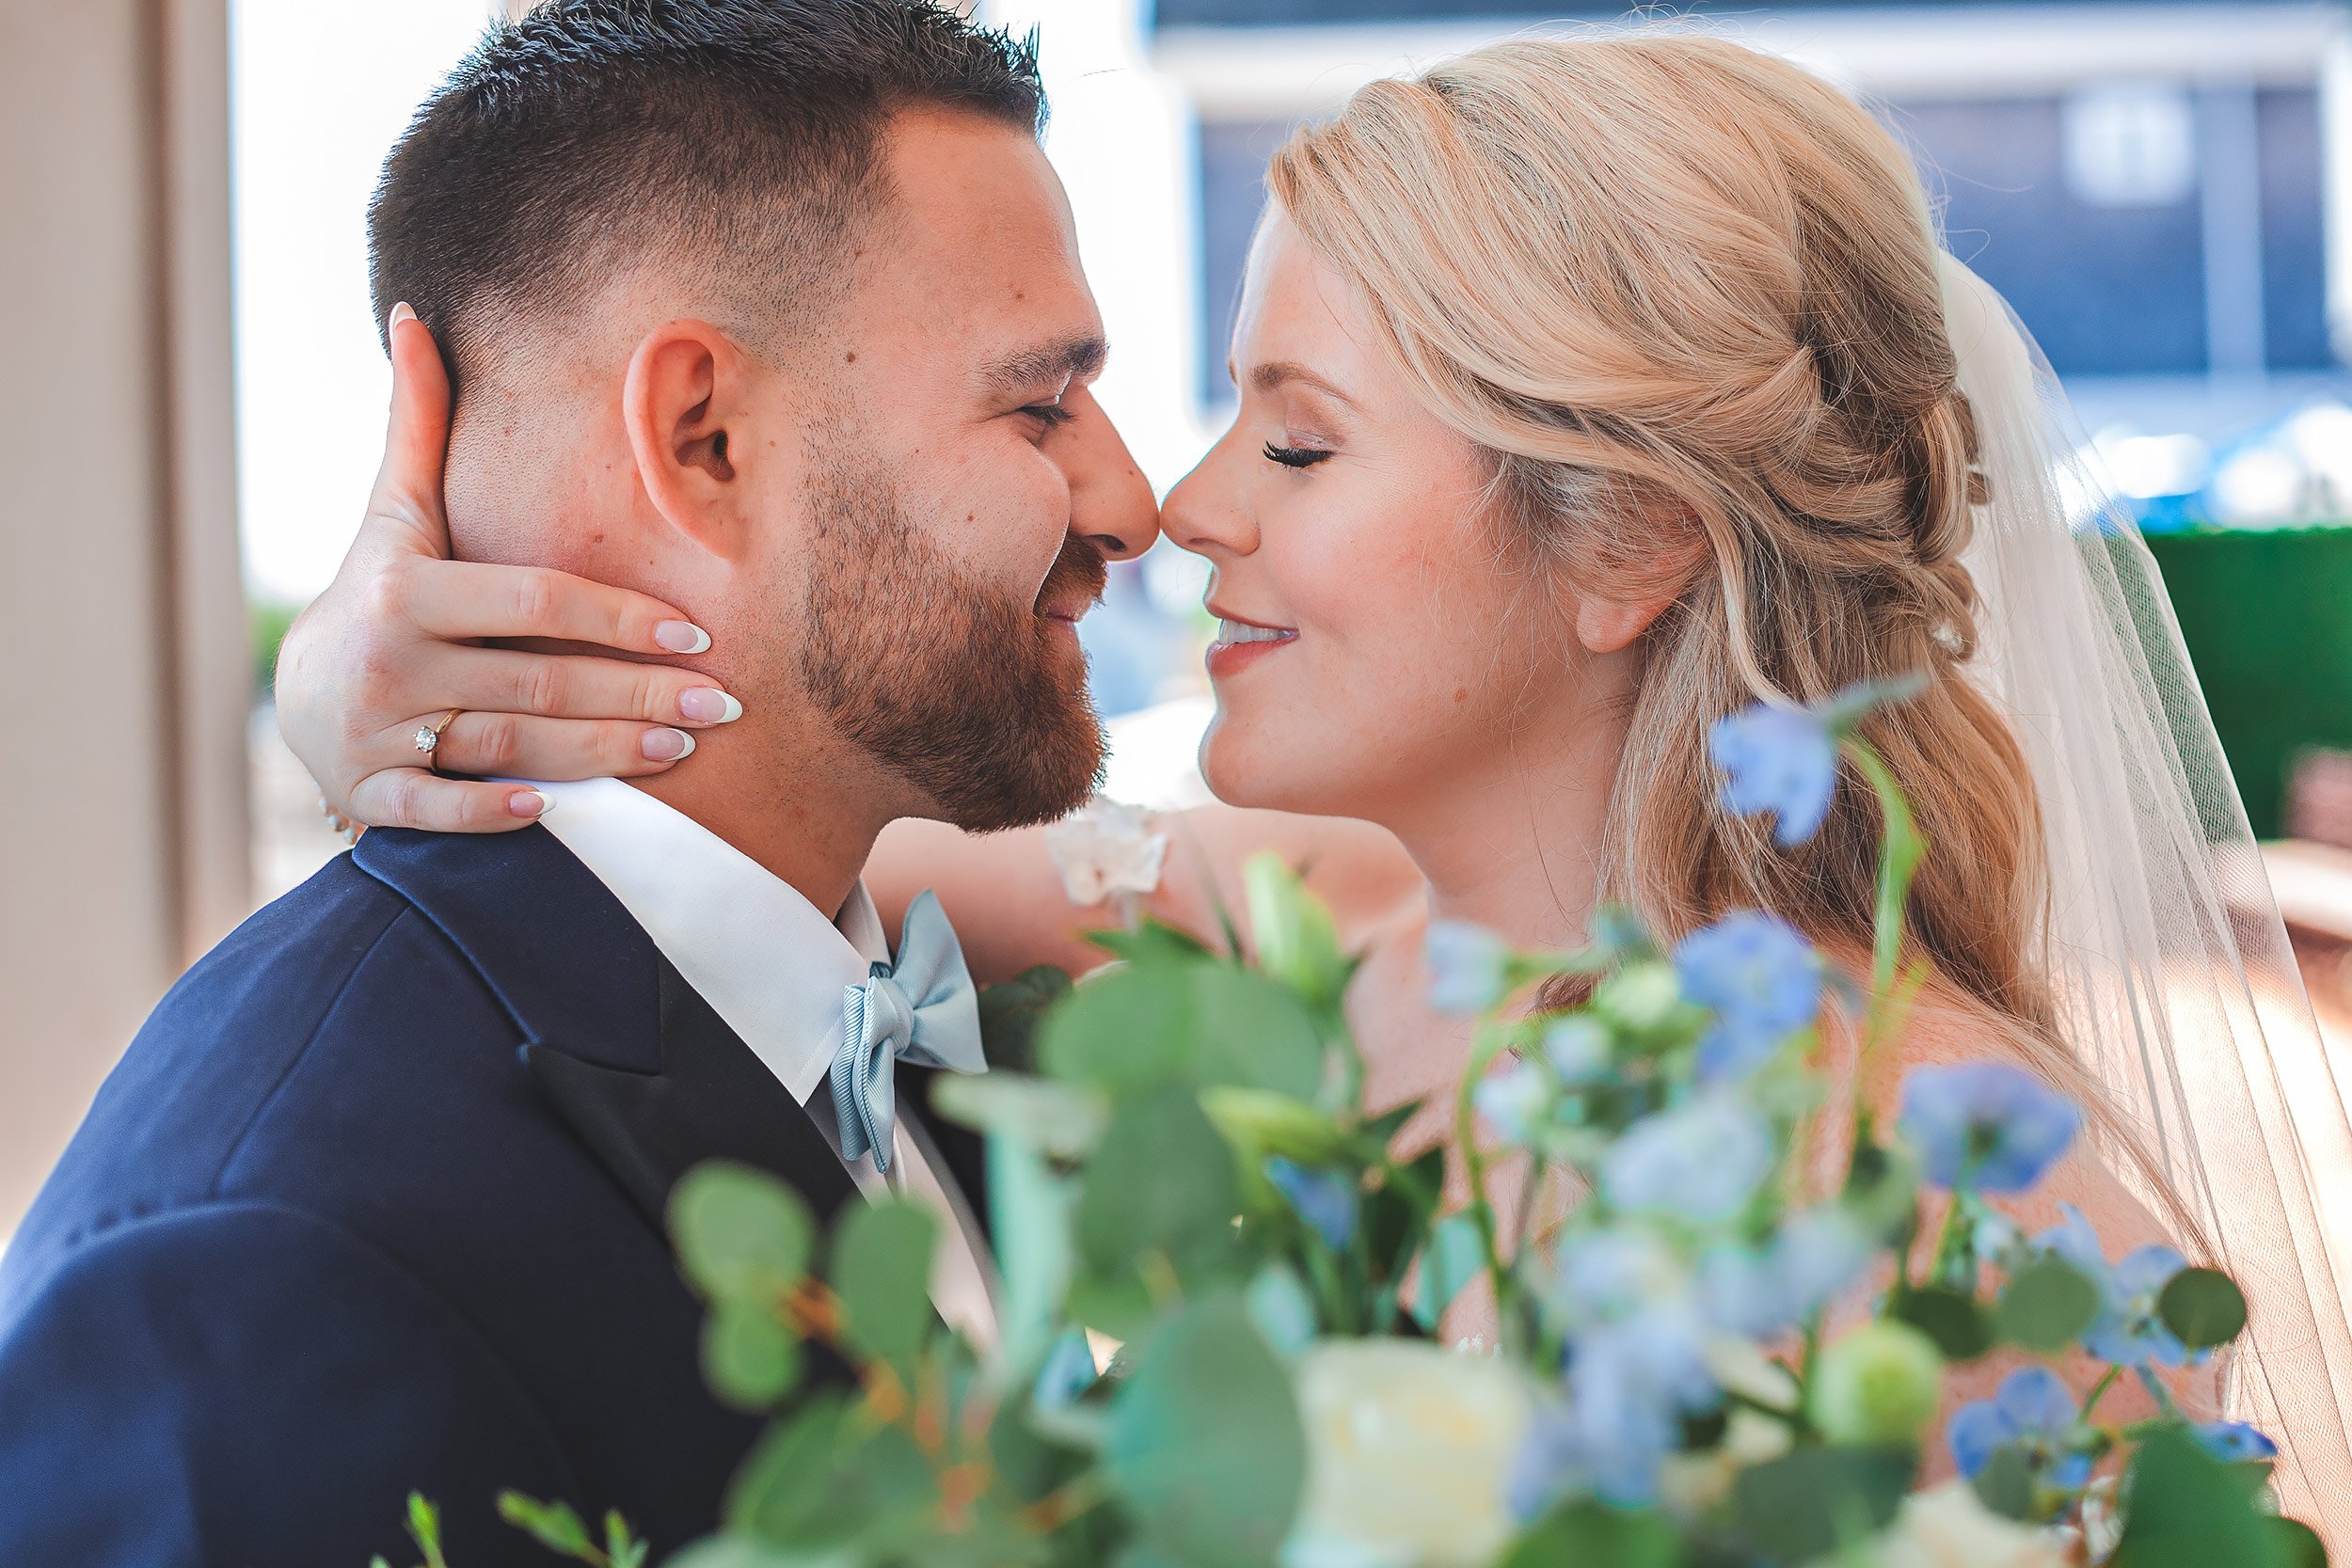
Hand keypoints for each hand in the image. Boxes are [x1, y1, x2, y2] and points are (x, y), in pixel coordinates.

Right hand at [274, 304, 743, 832]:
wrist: (296, 695)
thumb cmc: (378, 589)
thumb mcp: (395, 512)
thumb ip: (417, 424)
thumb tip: (415, 313)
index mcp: (407, 591)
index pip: (536, 600)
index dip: (619, 615)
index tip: (698, 632)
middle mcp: (391, 662)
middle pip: (541, 681)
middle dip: (639, 694)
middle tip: (724, 706)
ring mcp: (378, 734)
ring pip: (510, 747)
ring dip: (602, 754)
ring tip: (681, 749)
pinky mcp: (369, 796)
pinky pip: (437, 811)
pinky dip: (491, 812)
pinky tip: (556, 808)